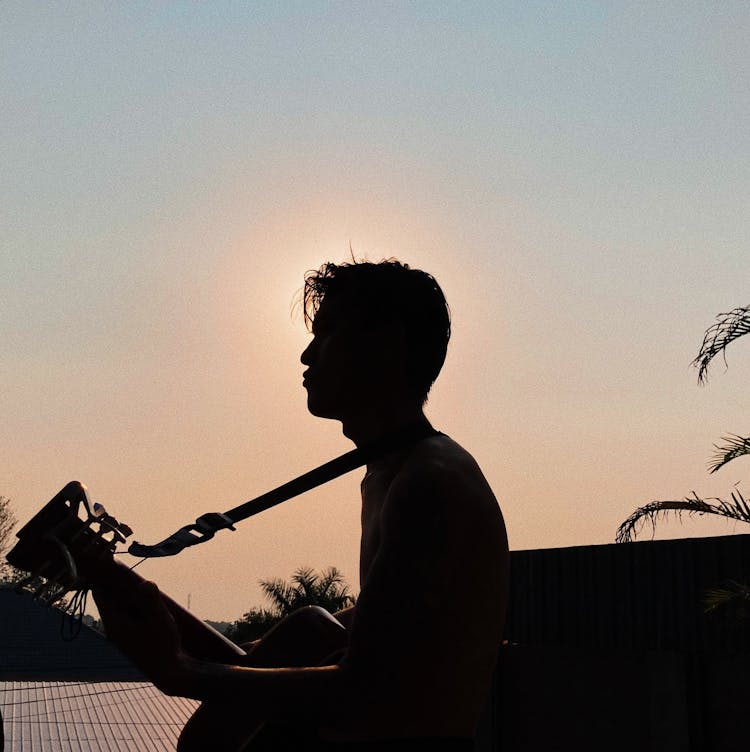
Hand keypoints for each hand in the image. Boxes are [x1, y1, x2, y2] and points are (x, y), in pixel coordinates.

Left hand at [93, 579, 189, 695]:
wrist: (169, 674)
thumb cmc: (162, 646)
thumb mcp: (159, 619)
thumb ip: (151, 599)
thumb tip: (145, 583)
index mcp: (114, 622)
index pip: (100, 593)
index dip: (103, 576)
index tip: (108, 561)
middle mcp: (114, 629)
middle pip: (109, 599)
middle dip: (116, 584)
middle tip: (123, 568)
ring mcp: (122, 636)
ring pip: (118, 608)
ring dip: (126, 596)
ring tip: (138, 584)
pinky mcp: (131, 640)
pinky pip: (127, 617)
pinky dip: (132, 607)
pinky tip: (146, 605)